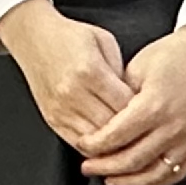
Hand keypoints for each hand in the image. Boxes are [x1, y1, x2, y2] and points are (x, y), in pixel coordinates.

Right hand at [0, 0, 132, 154]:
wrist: (33, 37)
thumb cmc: (69, 36)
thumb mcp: (103, 41)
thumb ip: (121, 70)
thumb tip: (136, 98)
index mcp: (90, 71)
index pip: (125, 106)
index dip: (143, 113)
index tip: (152, 114)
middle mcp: (73, 93)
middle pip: (112, 128)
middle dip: (131, 133)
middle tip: (146, 133)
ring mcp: (60, 109)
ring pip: (95, 141)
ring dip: (113, 145)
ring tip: (129, 143)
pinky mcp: (51, 118)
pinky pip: (77, 143)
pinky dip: (95, 148)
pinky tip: (107, 144)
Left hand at [74, 24, 185, 184]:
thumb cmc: (171, 56)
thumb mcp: (137, 67)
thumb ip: (119, 97)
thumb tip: (100, 122)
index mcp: (155, 104)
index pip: (117, 135)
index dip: (95, 144)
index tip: (82, 145)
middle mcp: (175, 126)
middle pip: (134, 159)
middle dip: (106, 167)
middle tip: (88, 168)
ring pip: (155, 173)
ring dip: (129, 181)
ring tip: (110, 180)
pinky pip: (177, 173)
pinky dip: (156, 181)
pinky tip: (140, 181)